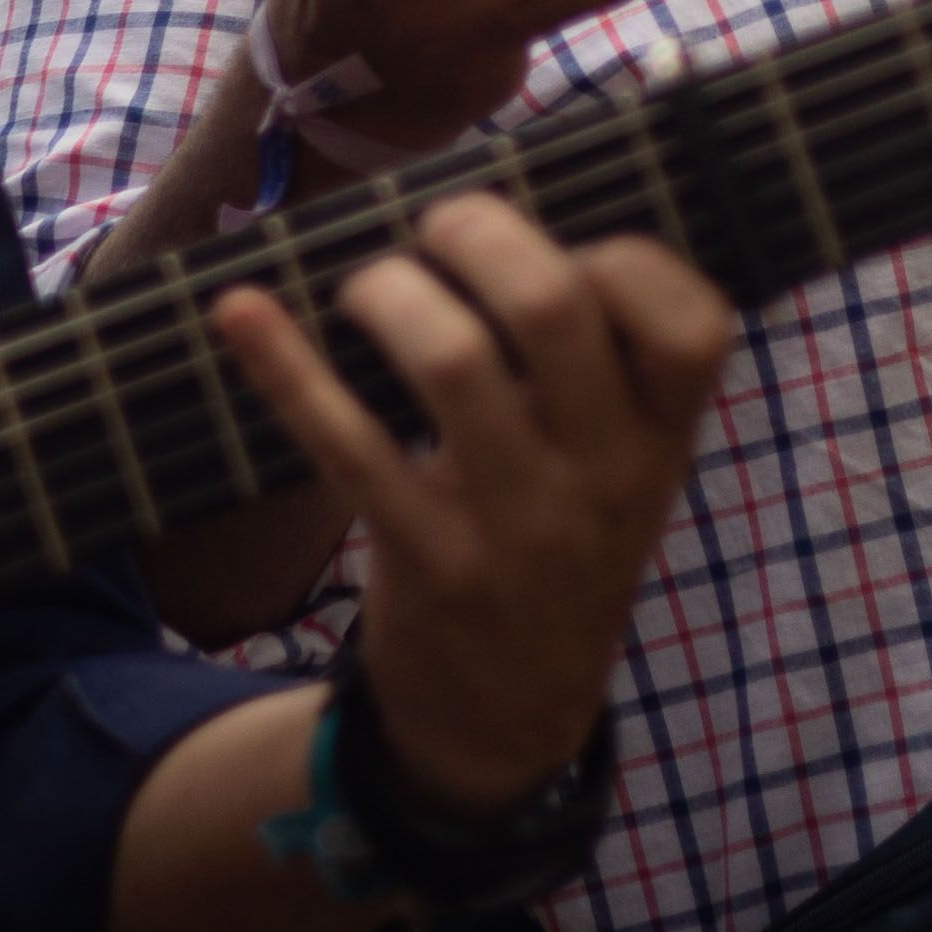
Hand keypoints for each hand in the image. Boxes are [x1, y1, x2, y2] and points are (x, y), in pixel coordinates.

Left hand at [208, 197, 735, 818]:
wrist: (507, 722)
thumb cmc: (558, 550)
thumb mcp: (620, 472)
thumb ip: (600, 366)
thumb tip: (502, 210)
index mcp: (664, 443)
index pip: (690, 321)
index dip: (624, 256)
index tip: (567, 248)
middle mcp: (605, 479)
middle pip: (553, 307)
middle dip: (479, 234)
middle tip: (438, 231)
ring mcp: (517, 524)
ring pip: (451, 362)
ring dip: (389, 292)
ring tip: (367, 290)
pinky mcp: (428, 560)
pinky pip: (350, 446)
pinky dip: (287, 368)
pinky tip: (241, 311)